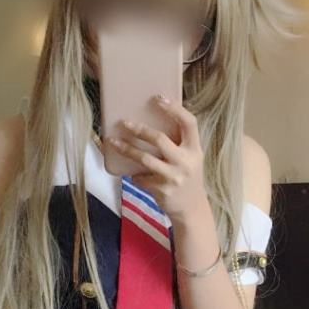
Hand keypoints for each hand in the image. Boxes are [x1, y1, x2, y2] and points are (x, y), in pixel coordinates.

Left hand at [110, 95, 207, 222]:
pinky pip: (141, 178)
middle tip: (124, 122)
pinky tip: (134, 175)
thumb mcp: (190, 158)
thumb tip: (151, 122)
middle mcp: (186, 162)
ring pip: (145, 159)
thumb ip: (179, 143)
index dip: (174, 109)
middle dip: (139, 130)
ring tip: (113, 142)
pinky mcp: (162, 190)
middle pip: (160, 139)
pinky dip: (136, 176)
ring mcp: (174, 177)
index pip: (189, 123)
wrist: (191, 209)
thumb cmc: (186, 177)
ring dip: (127, 149)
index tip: (158, 98)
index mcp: (194, 149)